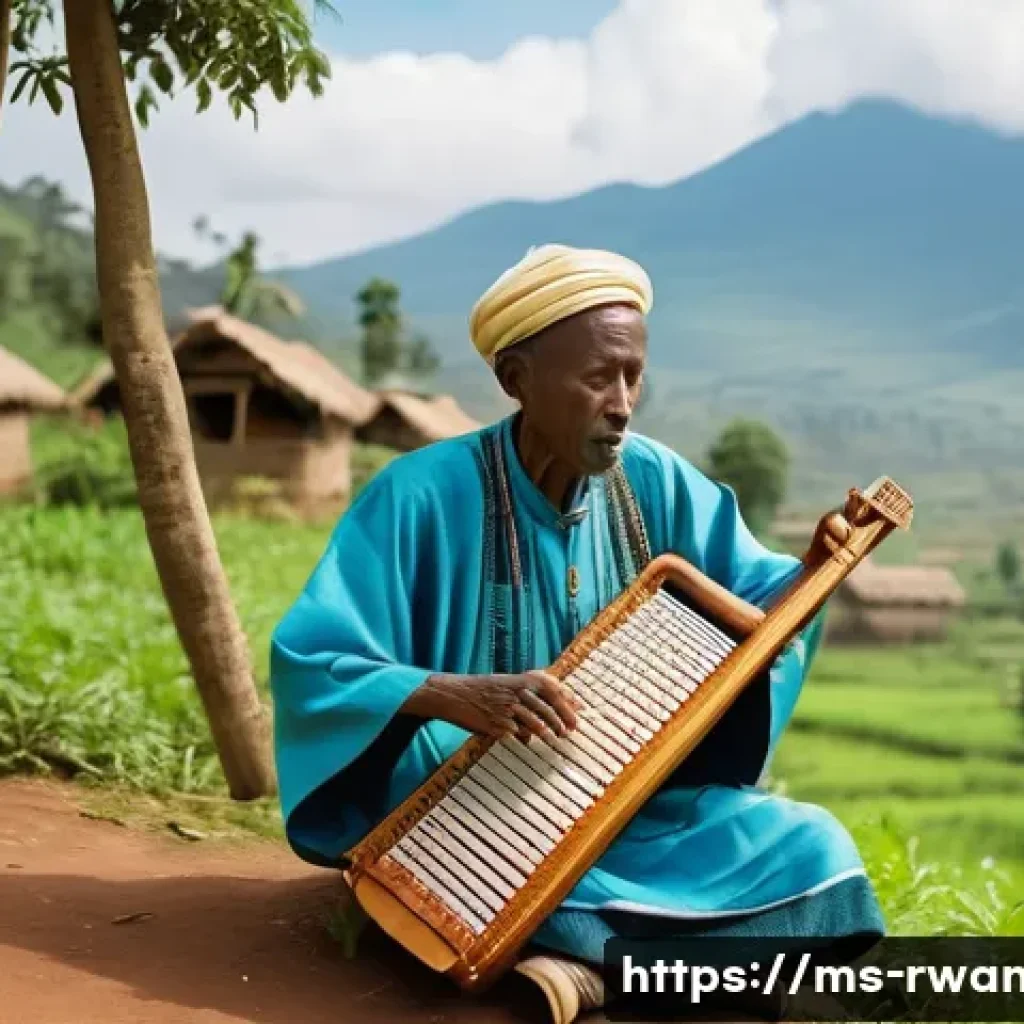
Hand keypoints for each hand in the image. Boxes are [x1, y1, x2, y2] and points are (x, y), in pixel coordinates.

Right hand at [406, 671, 581, 742]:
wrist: (453, 694)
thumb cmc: (483, 689)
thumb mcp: (507, 682)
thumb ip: (529, 689)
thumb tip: (555, 698)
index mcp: (519, 680)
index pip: (551, 688)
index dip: (567, 700)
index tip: (579, 711)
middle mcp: (515, 693)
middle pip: (546, 707)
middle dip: (561, 720)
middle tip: (570, 730)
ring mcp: (505, 709)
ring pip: (534, 722)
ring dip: (547, 732)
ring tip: (556, 738)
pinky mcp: (495, 725)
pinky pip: (515, 734)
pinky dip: (524, 739)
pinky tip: (529, 744)